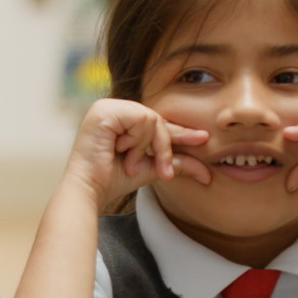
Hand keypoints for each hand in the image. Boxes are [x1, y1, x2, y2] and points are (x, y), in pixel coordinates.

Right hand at [65, 98, 210, 204]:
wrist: (90, 191)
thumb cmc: (112, 181)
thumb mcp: (150, 168)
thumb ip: (175, 163)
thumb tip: (207, 172)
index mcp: (121, 118)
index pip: (156, 122)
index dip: (178, 133)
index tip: (202, 139)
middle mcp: (113, 108)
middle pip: (157, 118)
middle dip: (163, 147)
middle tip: (164, 172)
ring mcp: (106, 106)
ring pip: (151, 118)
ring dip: (145, 146)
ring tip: (130, 163)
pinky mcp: (103, 110)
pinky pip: (139, 119)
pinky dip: (136, 140)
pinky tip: (120, 151)